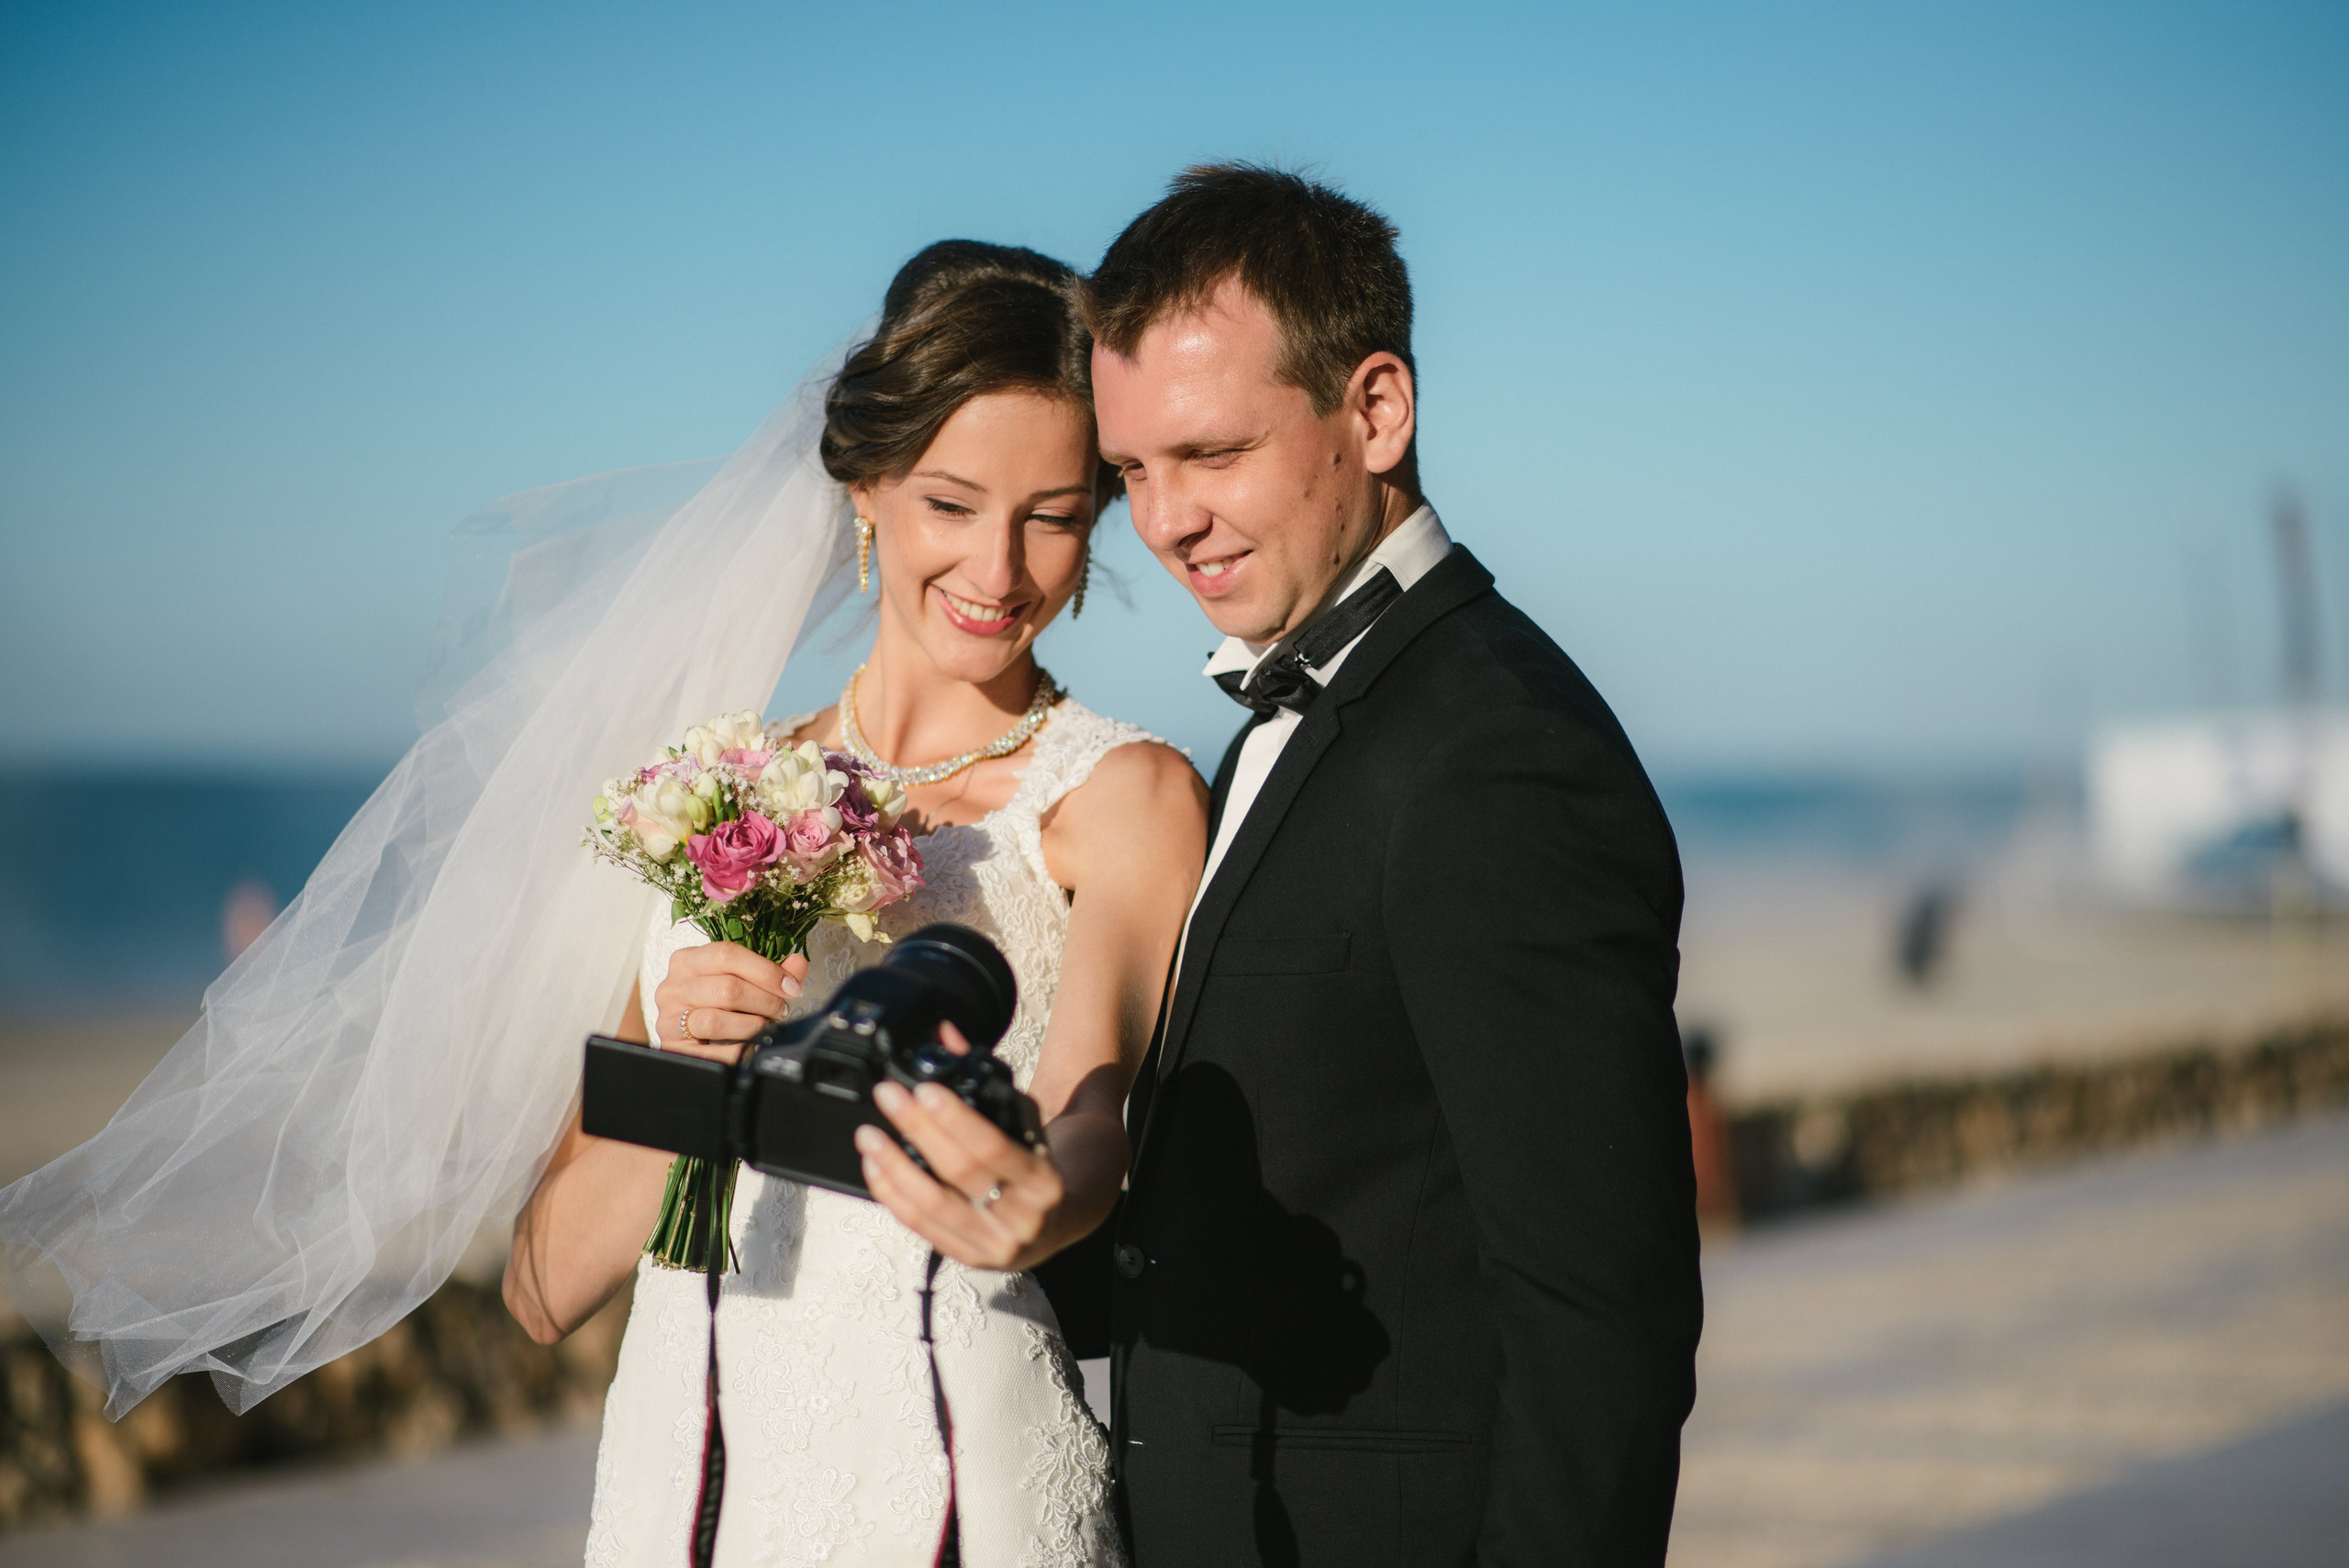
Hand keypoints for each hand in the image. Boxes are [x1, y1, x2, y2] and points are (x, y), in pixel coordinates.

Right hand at [651, 942, 807, 1063]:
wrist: (684, 1036)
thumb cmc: (714, 1003)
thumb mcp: (738, 980)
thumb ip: (769, 972)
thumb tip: (798, 963)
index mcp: (688, 961)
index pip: (727, 954)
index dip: (765, 971)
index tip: (790, 986)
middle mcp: (674, 987)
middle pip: (727, 989)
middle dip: (765, 1002)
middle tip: (781, 1010)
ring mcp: (669, 1019)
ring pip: (716, 1021)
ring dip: (752, 1026)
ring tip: (765, 1026)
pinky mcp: (674, 1048)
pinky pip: (713, 1052)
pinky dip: (740, 1050)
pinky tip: (751, 1046)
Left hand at [855, 1024, 1067, 1270]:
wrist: (1059, 1220)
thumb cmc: (1035, 1164)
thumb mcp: (1024, 1120)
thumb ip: (987, 1079)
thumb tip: (944, 1033)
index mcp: (1043, 1180)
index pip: (993, 1147)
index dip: (955, 1119)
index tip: (924, 1089)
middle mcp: (1021, 1218)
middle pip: (959, 1172)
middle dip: (917, 1130)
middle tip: (888, 1096)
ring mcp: (993, 1244)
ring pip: (932, 1205)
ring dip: (894, 1166)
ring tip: (869, 1135)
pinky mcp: (966, 1257)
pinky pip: (919, 1226)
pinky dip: (892, 1194)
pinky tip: (875, 1167)